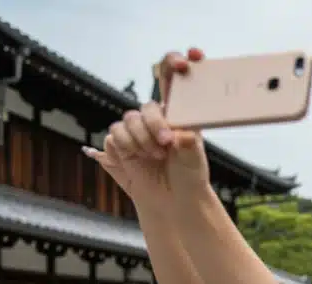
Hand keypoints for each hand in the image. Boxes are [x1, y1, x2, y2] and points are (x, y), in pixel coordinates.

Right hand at [82, 49, 210, 206]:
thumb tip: (181, 133)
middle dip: (155, 124)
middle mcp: (159, 117)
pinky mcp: (123, 141)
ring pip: (130, 119)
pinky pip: (116, 133)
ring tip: (157, 156)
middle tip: (167, 143)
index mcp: (180, 113)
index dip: (177, 62)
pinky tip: (140, 157)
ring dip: (143, 140)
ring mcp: (140, 128)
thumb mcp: (195, 160)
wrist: (174, 200)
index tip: (190, 56)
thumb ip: (189, 144)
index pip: (174, 79)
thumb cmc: (190, 176)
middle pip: (148, 106)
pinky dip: (128, 147)